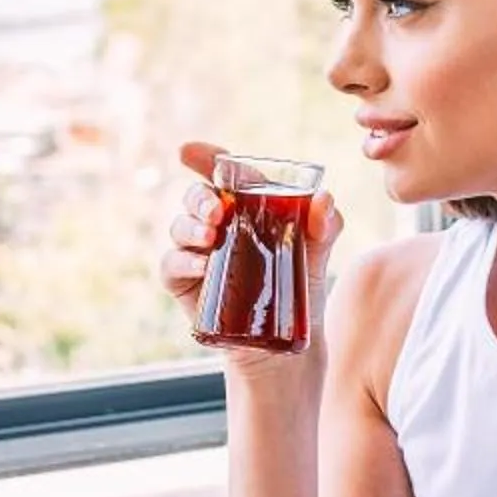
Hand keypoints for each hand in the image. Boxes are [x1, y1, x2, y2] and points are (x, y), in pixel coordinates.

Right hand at [158, 141, 342, 365]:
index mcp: (244, 206)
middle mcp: (217, 224)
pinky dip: (182, 262)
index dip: (204, 158)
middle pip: (196, 197)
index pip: (221, 174)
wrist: (286, 343)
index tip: (188, 152)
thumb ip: (326, 223)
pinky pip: (171, 266)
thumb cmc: (300, 287)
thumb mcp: (318, 252)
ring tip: (211, 237)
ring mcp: (198, 253)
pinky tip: (201, 267)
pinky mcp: (185, 283)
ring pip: (179, 227)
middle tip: (218, 211)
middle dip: (200, 197)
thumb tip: (324, 199)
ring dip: (190, 227)